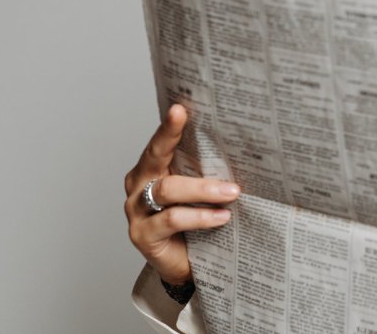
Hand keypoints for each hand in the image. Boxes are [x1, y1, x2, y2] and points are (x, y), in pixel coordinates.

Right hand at [124, 104, 239, 284]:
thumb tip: (240, 148)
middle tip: (219, 143)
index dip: (168, 126)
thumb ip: (205, 171)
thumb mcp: (200, 192)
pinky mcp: (142, 235)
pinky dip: (200, 216)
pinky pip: (172, 219)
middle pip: (156, 159)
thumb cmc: (194, 222)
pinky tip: (222, 216)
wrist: (185, 266)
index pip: (159, 143)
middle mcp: (138, 185)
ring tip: (232, 192)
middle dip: (182, 148)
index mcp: (150, 169)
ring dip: (203, 189)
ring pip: (168, 189)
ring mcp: (137, 211)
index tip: (180, 109)